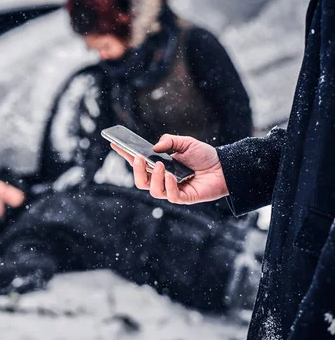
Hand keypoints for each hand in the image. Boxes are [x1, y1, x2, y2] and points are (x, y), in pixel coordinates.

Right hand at [111, 134, 228, 204]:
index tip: (114, 144)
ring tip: (160, 165)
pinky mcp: (184, 198)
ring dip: (154, 177)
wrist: (225, 167)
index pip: (138, 162)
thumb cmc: (204, 156)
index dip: (125, 154)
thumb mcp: (185, 142)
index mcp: (159, 166)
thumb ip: (169, 141)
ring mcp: (172, 189)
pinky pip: (170, 196)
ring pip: (152, 190)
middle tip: (138, 157)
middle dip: (137, 170)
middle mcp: (162, 179)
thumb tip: (154, 147)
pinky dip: (169, 185)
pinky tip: (172, 176)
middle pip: (141, 181)